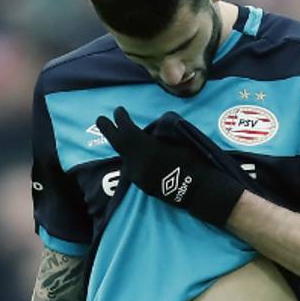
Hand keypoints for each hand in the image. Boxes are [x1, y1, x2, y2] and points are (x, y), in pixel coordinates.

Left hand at [96, 107, 245, 228]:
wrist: (198, 190)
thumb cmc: (193, 161)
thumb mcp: (177, 140)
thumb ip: (158, 135)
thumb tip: (149, 131)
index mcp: (146, 148)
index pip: (125, 128)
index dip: (120, 117)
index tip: (120, 110)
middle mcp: (136, 162)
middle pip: (116, 143)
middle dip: (107, 129)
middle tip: (101, 119)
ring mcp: (138, 176)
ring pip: (125, 157)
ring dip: (124, 146)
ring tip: (125, 138)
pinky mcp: (142, 185)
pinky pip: (133, 168)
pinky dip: (134, 159)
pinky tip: (140, 157)